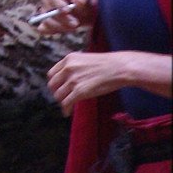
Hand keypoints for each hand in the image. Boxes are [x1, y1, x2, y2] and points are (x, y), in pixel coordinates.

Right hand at [36, 0, 96, 33]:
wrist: (86, 13)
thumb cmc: (85, 1)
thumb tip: (77, 1)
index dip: (57, 2)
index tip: (68, 11)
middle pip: (47, 8)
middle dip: (61, 18)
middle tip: (76, 24)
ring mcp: (44, 11)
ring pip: (46, 21)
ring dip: (61, 26)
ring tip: (75, 27)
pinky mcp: (44, 22)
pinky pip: (43, 29)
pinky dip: (54, 31)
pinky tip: (66, 29)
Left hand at [47, 50, 172, 115]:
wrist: (121, 68)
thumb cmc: (107, 64)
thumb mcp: (85, 59)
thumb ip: (74, 67)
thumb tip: (67, 78)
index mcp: (68, 59)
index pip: (52, 74)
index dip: (54, 82)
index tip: (58, 87)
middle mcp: (68, 69)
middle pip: (52, 85)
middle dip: (56, 92)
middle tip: (62, 97)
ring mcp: (73, 80)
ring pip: (58, 95)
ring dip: (62, 101)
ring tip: (67, 104)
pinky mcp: (80, 91)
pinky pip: (66, 103)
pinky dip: (65, 109)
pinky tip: (67, 112)